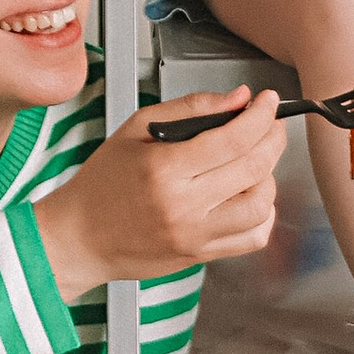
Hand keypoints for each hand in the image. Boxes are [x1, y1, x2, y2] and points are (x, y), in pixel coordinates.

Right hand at [33, 89, 281, 295]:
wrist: (79, 238)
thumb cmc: (102, 183)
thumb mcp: (135, 130)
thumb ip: (191, 108)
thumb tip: (237, 98)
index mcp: (164, 169)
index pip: (233, 139)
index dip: (261, 115)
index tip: (268, 101)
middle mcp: (183, 205)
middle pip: (254, 168)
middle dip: (273, 137)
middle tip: (271, 124)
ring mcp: (195, 235)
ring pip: (261, 205)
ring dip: (270, 177)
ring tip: (256, 160)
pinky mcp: (201, 254)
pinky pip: (253, 238)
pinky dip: (263, 214)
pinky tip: (250, 195)